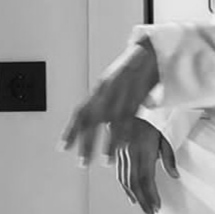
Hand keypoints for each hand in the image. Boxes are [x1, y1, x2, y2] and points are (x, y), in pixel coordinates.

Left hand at [60, 41, 159, 165]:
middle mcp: (106, 91)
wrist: (151, 51)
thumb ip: (107, 99)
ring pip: (110, 124)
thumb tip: (103, 118)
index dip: (70, 131)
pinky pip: (129, 118)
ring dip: (107, 144)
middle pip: (91, 121)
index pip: (80, 113)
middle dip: (86, 143)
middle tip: (82, 162)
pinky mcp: (137, 95)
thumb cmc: (134, 68)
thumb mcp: (116, 83)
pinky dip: (125, 133)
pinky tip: (123, 146)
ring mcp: (121, 93)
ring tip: (105, 162)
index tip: (63, 147)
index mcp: (100, 89)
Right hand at [116, 118, 178, 213]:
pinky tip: (132, 198)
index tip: (157, 206)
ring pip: (126, 182)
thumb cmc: (147, 125)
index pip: (146, 177)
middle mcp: (130, 153)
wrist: (125, 112)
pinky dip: (126, 190)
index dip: (151, 194)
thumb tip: (175, 175)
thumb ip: (169, 156)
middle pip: (135, 183)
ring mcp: (121, 155)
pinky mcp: (117, 157)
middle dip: (144, 201)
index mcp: (143, 149)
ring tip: (144, 210)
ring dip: (135, 198)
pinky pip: (120, 176)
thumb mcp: (163, 137)